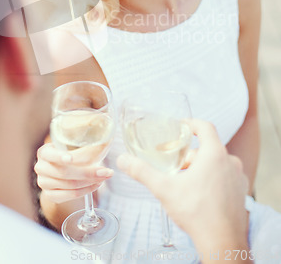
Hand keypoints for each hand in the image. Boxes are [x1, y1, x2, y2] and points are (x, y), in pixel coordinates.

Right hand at [35, 141, 112, 203]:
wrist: (61, 168)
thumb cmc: (70, 152)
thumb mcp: (74, 144)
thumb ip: (86, 141)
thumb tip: (106, 139)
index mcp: (44, 152)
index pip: (51, 155)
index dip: (60, 156)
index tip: (71, 158)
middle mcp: (41, 168)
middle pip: (64, 172)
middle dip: (88, 172)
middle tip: (106, 171)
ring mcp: (44, 183)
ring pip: (70, 185)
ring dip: (90, 182)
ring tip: (104, 177)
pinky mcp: (50, 195)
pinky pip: (70, 196)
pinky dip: (85, 191)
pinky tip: (95, 185)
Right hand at [117, 119, 248, 256]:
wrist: (222, 242)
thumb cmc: (197, 213)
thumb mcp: (164, 189)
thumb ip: (142, 172)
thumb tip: (123, 160)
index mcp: (214, 154)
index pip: (205, 126)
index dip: (191, 123)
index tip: (181, 126)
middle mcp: (230, 162)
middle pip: (209, 147)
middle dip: (190, 153)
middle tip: (176, 162)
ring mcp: (238, 178)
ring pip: (218, 163)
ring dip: (202, 167)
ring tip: (185, 179)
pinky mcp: (241, 193)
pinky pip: (226, 177)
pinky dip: (213, 179)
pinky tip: (200, 193)